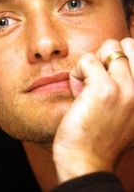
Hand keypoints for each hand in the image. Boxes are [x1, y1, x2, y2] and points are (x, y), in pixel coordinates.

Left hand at [53, 38, 133, 182]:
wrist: (86, 162)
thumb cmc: (102, 136)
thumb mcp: (129, 112)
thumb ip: (131, 88)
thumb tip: (118, 59)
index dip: (119, 58)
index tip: (108, 76)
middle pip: (126, 43)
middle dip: (107, 55)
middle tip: (97, 77)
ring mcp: (128, 88)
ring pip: (108, 47)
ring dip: (92, 64)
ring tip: (87, 86)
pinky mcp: (105, 89)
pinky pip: (88, 59)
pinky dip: (78, 72)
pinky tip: (77, 92)